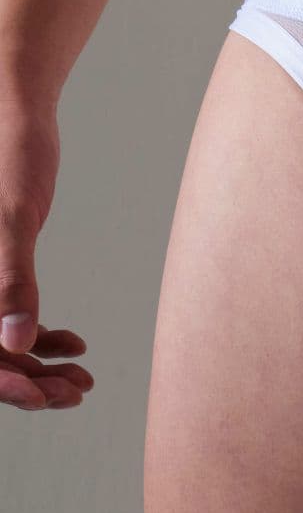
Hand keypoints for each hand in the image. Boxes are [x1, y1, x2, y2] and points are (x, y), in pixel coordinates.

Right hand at [0, 94, 91, 406]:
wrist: (15, 116)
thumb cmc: (10, 158)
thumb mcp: (13, 220)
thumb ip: (10, 280)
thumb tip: (14, 340)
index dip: (2, 381)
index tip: (44, 395)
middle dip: (25, 383)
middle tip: (76, 393)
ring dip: (36, 367)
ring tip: (83, 382)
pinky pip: (8, 317)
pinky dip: (39, 336)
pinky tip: (77, 342)